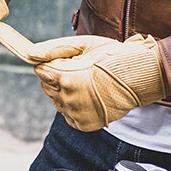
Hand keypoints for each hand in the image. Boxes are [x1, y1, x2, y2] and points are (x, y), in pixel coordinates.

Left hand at [33, 34, 167, 130]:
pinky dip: (73, 105)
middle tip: (78, 69)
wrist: (139, 77)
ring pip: (56, 101)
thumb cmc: (112, 57)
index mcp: (66, 78)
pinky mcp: (83, 124)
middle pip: (46, 87)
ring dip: (65, 91)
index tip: (63, 60)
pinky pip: (67, 114)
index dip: (51, 63)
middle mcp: (69, 100)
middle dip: (56, 77)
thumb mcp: (84, 45)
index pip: (40, 71)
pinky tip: (89, 95)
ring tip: (87, 82)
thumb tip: (31, 53)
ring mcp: (76, 114)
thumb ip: (54, 49)